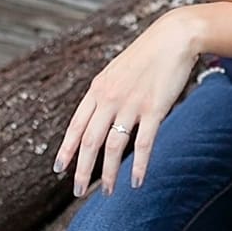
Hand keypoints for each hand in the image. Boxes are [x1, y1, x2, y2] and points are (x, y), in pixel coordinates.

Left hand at [54, 10, 202, 196]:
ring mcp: (131, 104)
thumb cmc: (145, 56)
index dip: (66, 149)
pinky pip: (142, 144)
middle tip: (78, 192)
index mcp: (97, 89)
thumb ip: (104, 94)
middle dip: (82, 170)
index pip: (76, 126)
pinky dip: (138, 166)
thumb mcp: (116, 73)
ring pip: (113, 147)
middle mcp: (109, 98)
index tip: (59, 169)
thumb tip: (96, 118)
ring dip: (108, 173)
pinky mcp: (154, 109)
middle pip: (90, 141)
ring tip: (106, 192)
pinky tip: (136, 182)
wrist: (172, 38)